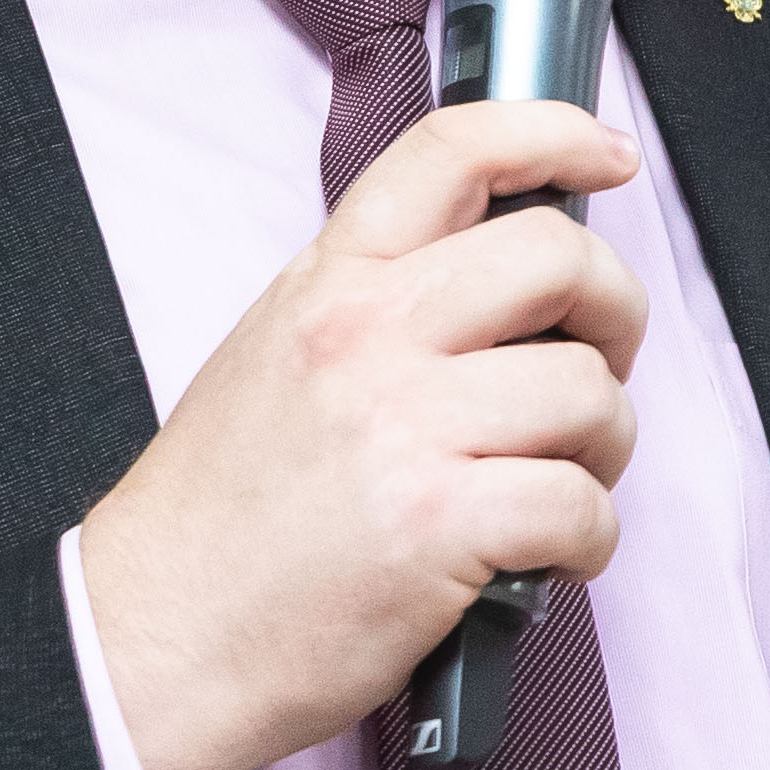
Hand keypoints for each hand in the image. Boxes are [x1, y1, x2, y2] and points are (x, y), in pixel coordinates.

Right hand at [75, 97, 647, 769]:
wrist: (154, 637)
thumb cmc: (218, 520)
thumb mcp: (273, 357)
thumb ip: (372, 305)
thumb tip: (496, 286)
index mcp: (329, 282)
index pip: (450, 151)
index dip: (552, 131)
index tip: (608, 153)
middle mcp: (368, 334)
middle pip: (559, 258)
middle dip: (614, 312)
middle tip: (597, 364)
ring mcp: (406, 426)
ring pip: (589, 391)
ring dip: (602, 448)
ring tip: (553, 484)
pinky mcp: (441, 524)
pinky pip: (582, 504)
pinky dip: (587, 541)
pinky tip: (545, 560)